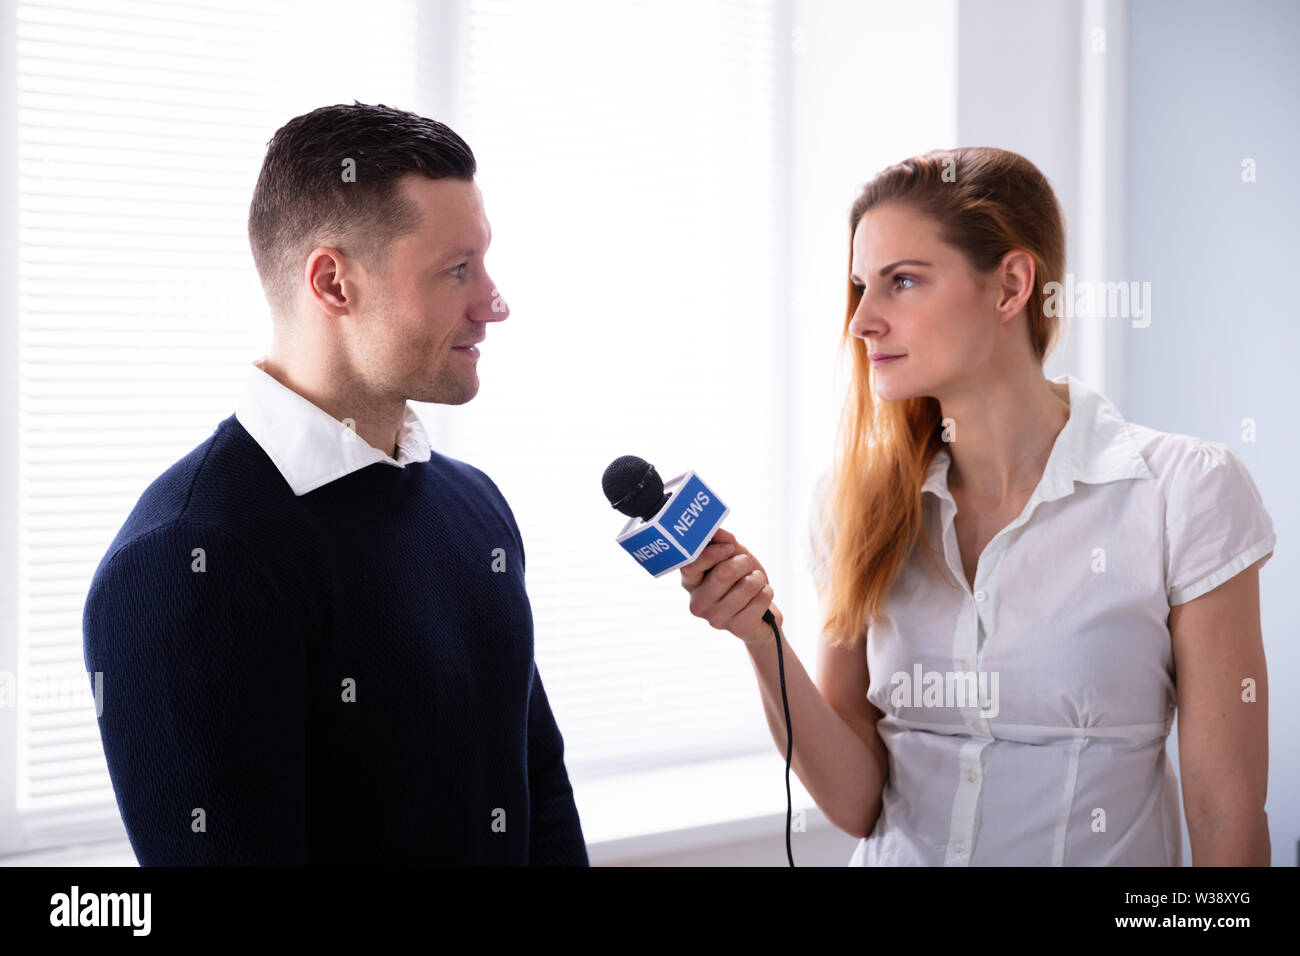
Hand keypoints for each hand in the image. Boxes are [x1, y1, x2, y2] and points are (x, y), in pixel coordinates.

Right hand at [679, 528, 782, 644]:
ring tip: (755, 582)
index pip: (691, 566)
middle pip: (723, 574)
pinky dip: (767, 592)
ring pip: (747, 585)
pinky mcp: (737, 628)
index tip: (730, 547)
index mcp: (691, 583)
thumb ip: (723, 542)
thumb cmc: (741, 580)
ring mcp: (716, 619)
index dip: (713, 553)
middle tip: (747, 564)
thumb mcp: (732, 556)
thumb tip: (719, 532)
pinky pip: (762, 598)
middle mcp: (697, 603)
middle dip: (744, 562)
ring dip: (758, 577)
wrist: (760, 614)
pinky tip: (760, 597)